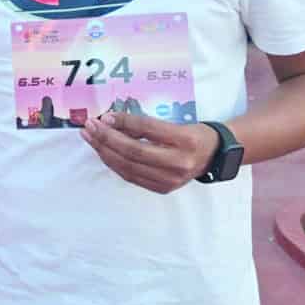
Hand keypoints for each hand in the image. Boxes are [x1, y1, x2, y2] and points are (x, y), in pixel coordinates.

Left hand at [80, 112, 219, 193]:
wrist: (214, 156)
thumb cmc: (193, 134)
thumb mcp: (176, 122)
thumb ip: (146, 124)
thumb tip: (112, 121)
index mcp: (185, 140)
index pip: (147, 129)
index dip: (123, 122)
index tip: (105, 116)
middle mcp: (179, 162)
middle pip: (134, 151)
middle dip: (107, 139)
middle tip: (90, 126)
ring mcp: (171, 180)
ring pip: (128, 167)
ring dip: (105, 151)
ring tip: (90, 138)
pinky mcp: (163, 188)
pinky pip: (131, 176)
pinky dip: (114, 163)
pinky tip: (103, 152)